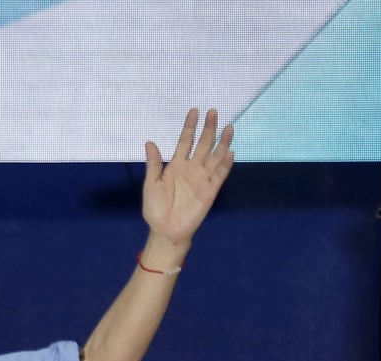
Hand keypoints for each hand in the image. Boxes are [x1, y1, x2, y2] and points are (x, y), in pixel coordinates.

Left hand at [142, 108, 234, 245]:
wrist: (165, 229)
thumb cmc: (155, 208)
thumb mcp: (151, 183)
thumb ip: (154, 163)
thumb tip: (150, 142)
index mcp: (176, 165)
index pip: (186, 141)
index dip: (190, 126)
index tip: (195, 111)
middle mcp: (192, 168)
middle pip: (203, 144)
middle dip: (209, 129)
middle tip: (214, 112)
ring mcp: (202, 178)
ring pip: (215, 157)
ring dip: (222, 143)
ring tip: (228, 127)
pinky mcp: (210, 190)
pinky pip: (219, 175)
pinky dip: (225, 164)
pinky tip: (230, 152)